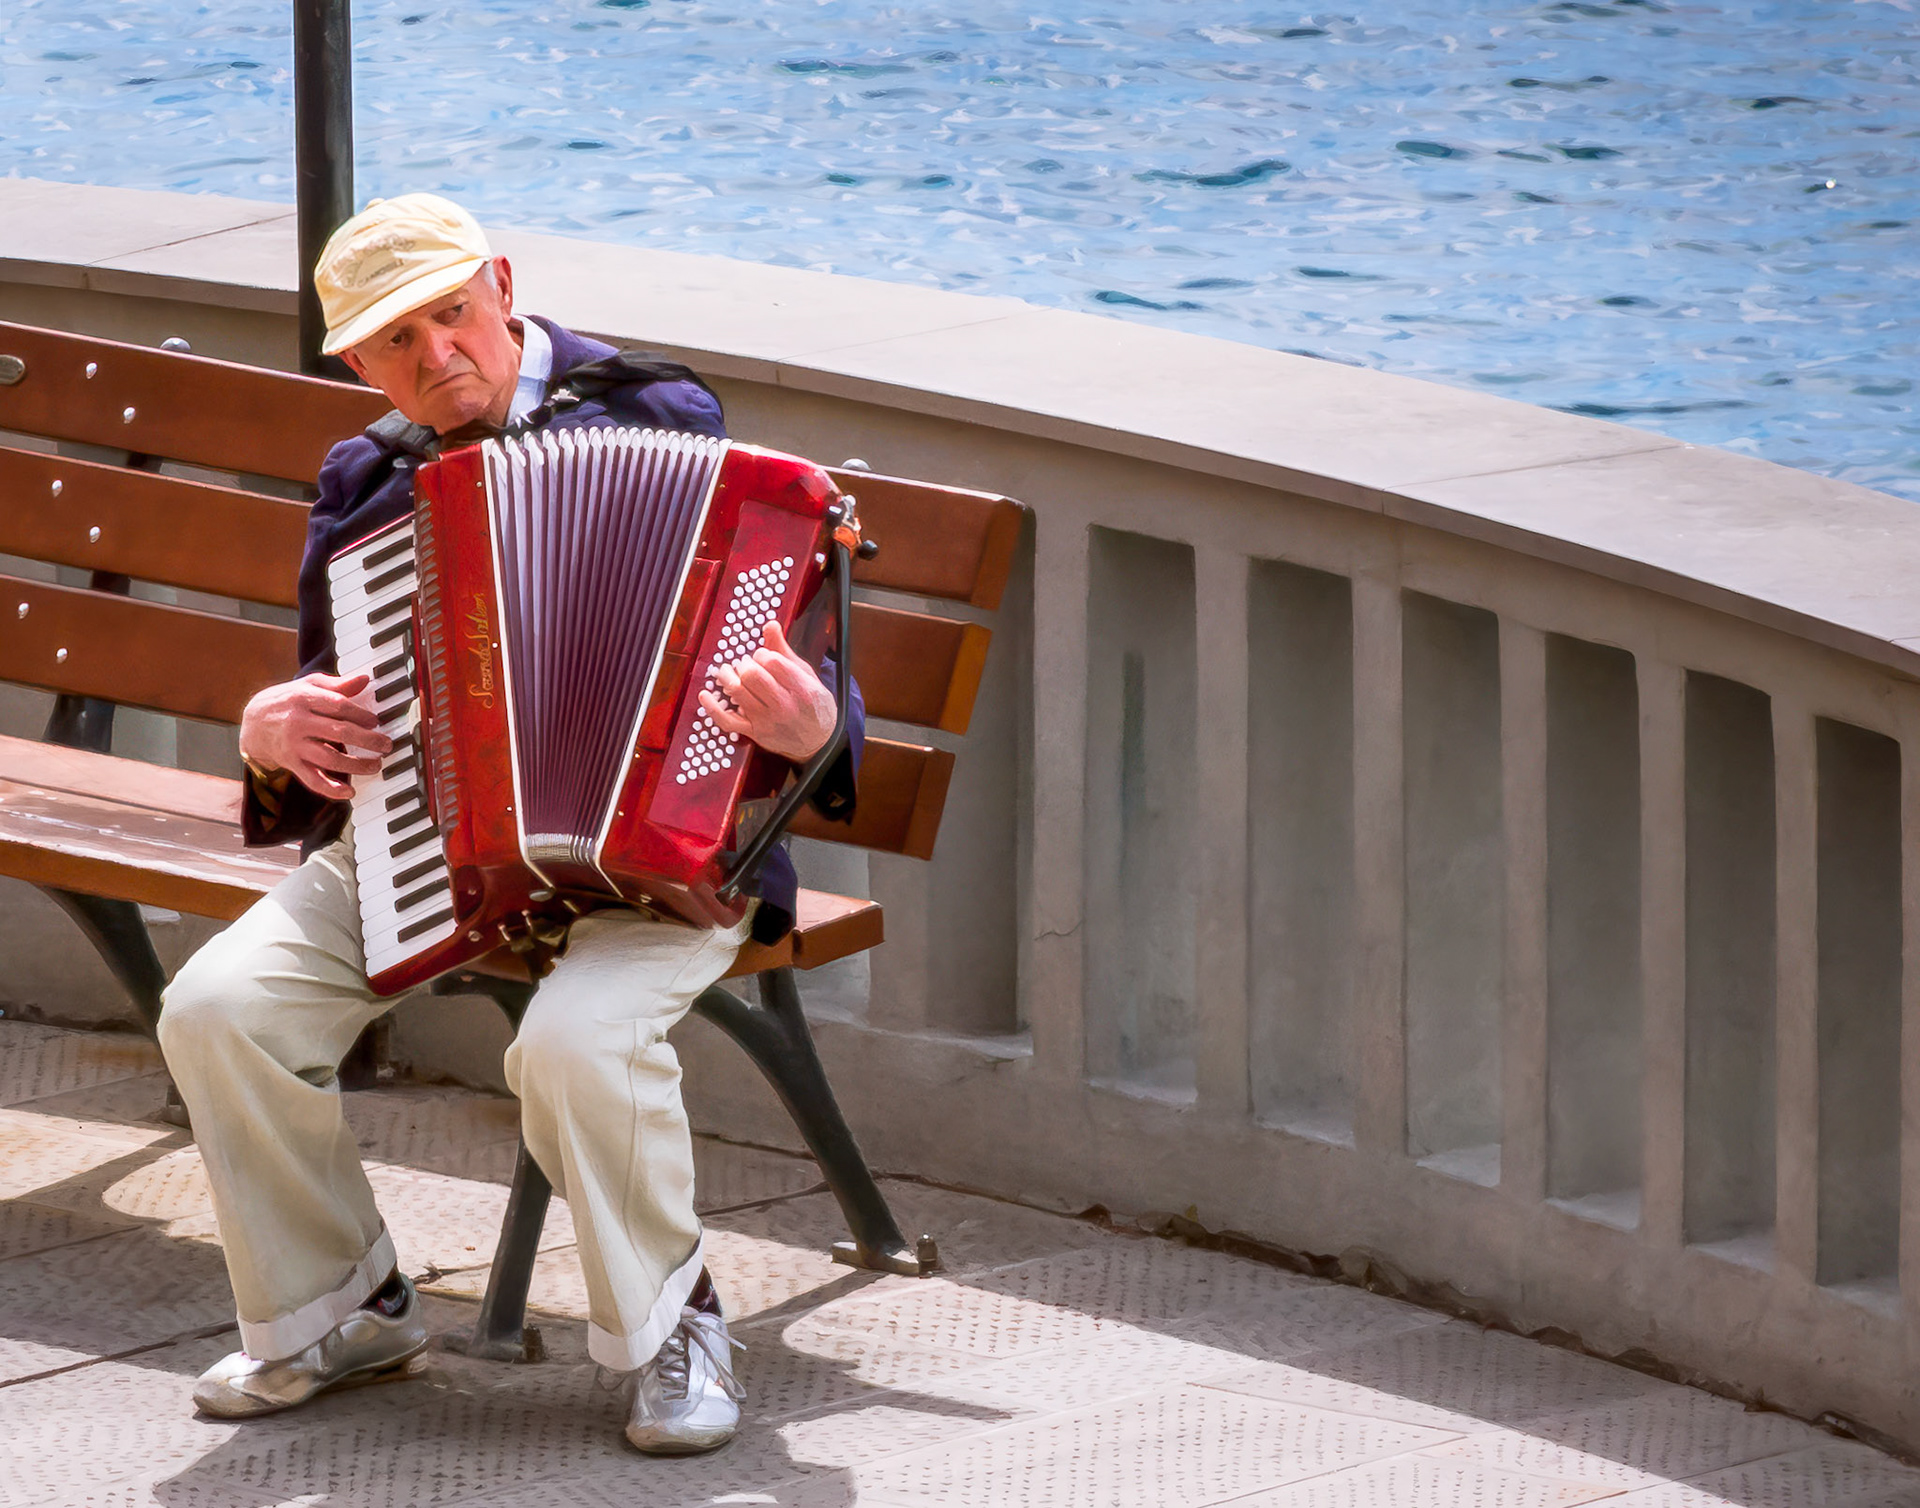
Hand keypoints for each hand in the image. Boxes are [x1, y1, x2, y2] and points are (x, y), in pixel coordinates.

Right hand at [239, 671, 393, 799]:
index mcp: (304, 699)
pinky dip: (331, 789)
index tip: (376, 721)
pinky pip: (312, 779)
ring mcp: (295, 745)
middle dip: (367, 740)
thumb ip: (337, 684)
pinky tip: (349, 793)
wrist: (252, 722)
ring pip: (329, 758)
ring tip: (376, 765)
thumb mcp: (308, 685)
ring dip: (356, 765)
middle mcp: (298, 722)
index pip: (338, 705)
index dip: (360, 714)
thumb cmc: (288, 700)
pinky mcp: (292, 763)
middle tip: (386, 745)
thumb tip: (365, 679)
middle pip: (339, 732)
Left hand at [699, 621, 835, 761]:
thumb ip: (784, 651)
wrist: (819, 742)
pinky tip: (705, 694)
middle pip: (752, 675)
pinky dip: (712, 707)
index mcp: (801, 688)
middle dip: (744, 664)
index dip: (762, 654)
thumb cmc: (813, 706)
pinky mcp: (754, 733)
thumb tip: (769, 624)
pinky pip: (727, 720)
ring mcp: (767, 720)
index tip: (762, 657)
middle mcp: (784, 705)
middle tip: (746, 665)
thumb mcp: (806, 675)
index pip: (772, 661)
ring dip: (727, 677)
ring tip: (729, 672)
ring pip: (737, 692)